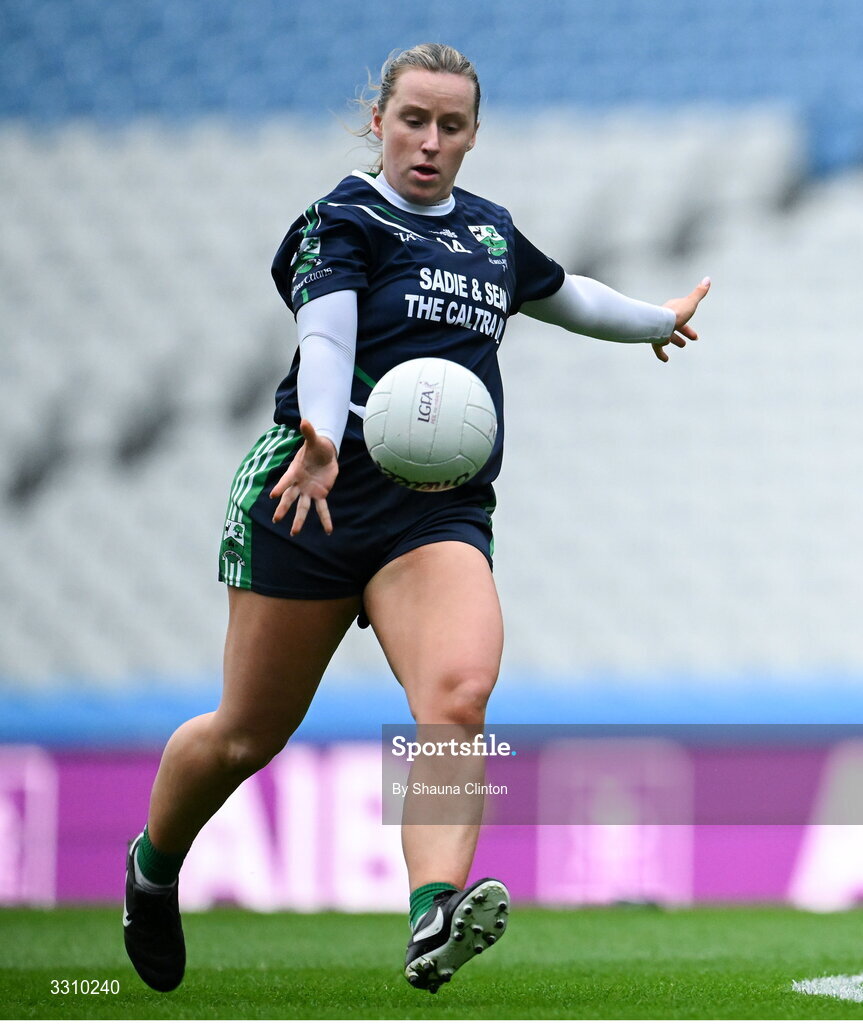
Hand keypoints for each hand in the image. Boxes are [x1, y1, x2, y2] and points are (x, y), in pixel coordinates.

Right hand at [269, 419, 337, 534]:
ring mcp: (309, 491)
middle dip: (283, 508)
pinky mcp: (320, 494)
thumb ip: (309, 433)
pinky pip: (322, 509)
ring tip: (294, 532)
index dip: (280, 487)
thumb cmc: (316, 447)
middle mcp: (299, 484)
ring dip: (298, 520)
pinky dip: (325, 519)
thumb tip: (305, 420)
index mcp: (294, 472)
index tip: (273, 495)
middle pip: (289, 498)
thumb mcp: (314, 440)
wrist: (324, 453)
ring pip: (303, 507)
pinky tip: (328, 530)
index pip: (286, 481)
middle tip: (276, 519)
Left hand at [653, 277, 711, 361]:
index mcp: (673, 310)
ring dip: (675, 340)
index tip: (695, 334)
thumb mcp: (691, 302)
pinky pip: (657, 348)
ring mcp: (660, 330)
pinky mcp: (655, 340)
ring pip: (667, 336)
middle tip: (692, 340)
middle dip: (683, 332)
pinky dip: (661, 354)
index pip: (683, 315)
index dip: (689, 323)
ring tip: (682, 345)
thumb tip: (708, 279)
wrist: (660, 324)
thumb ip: (699, 292)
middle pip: (675, 326)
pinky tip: (665, 359)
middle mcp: (665, 319)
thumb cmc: (676, 313)